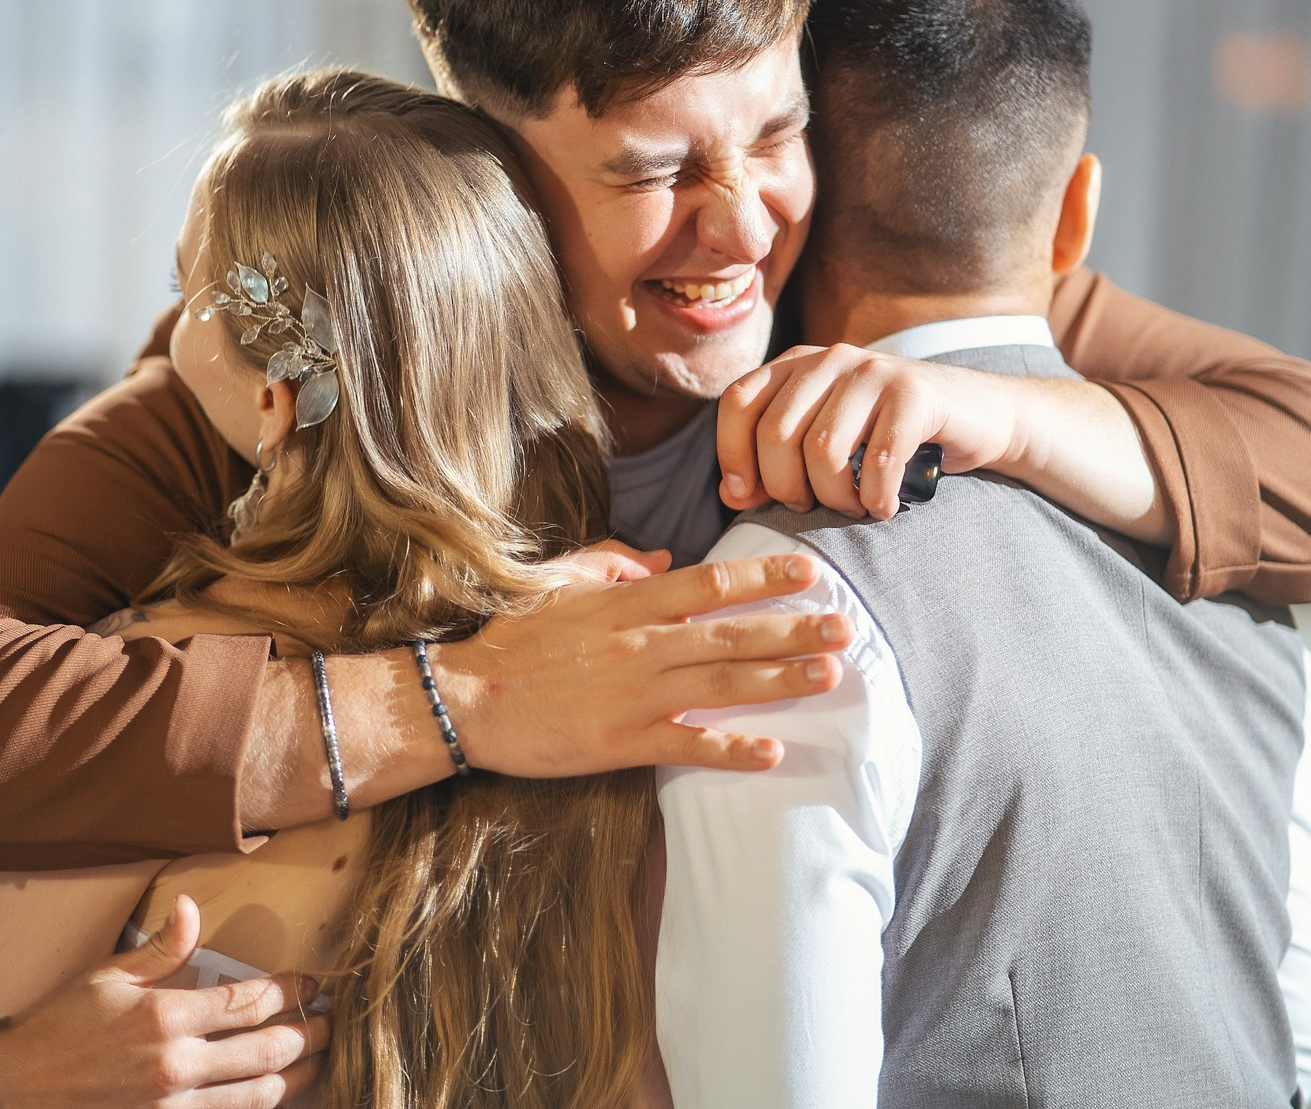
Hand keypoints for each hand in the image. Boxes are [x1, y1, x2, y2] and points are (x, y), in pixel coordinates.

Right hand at [0, 896, 329, 1108]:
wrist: (16, 1088)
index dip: (293, 990)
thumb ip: (163, 948)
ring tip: (320, 1057)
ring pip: (262, 1094)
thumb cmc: (62, 1027)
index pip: (251, 1000)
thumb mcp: (108, 976)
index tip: (313, 982)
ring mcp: (175, 1106)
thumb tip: (192, 907)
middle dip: (310, 1032)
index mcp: (166, 1017)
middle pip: (270, 1049)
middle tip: (332, 1020)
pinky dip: (263, 1106)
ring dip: (299, 1074)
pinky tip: (278, 1093)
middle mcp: (177, 1065)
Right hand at [437, 552, 850, 775]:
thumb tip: (666, 559)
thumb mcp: (559, 582)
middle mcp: (639, 644)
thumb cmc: (510, 638)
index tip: (808, 569)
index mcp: (625, 602)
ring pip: (722, 683)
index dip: (763, 575)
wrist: (465, 697)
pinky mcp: (622, 742)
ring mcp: (634, 694)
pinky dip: (731, 749)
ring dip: (781, 679)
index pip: (708, 583)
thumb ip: (613, 562)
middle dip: (793, 627)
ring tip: (829, 673)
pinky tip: (772, 751)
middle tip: (845, 625)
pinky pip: (688, 744)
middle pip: (731, 632)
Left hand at [718, 344, 1024, 519]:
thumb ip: (773, 465)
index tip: (750, 496)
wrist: (979, 416)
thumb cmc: (890, 438)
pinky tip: (884, 506)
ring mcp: (874, 371)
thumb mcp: (826, 445)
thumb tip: (732, 494)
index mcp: (798, 365)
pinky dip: (876, 498)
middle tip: (813, 506)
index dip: (733, 454)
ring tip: (853, 507)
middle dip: (786, 488)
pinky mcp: (915, 394)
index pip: (739, 402)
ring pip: (823, 450)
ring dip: (834, 497)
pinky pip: (876, 460)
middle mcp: (831, 359)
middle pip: (776, 433)